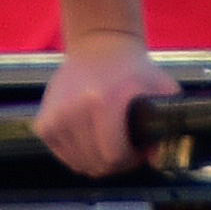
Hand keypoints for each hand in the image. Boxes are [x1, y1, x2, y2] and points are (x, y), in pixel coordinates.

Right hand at [32, 22, 159, 176]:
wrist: (98, 45)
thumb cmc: (132, 69)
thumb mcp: (161, 90)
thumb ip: (167, 126)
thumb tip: (158, 160)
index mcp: (102, 102)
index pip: (113, 156)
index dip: (130, 158)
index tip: (136, 146)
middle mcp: (73, 111)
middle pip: (96, 164)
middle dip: (115, 161)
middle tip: (123, 143)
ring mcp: (54, 117)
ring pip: (79, 163)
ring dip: (96, 158)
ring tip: (107, 138)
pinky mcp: (43, 123)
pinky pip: (62, 156)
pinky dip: (77, 153)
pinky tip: (89, 136)